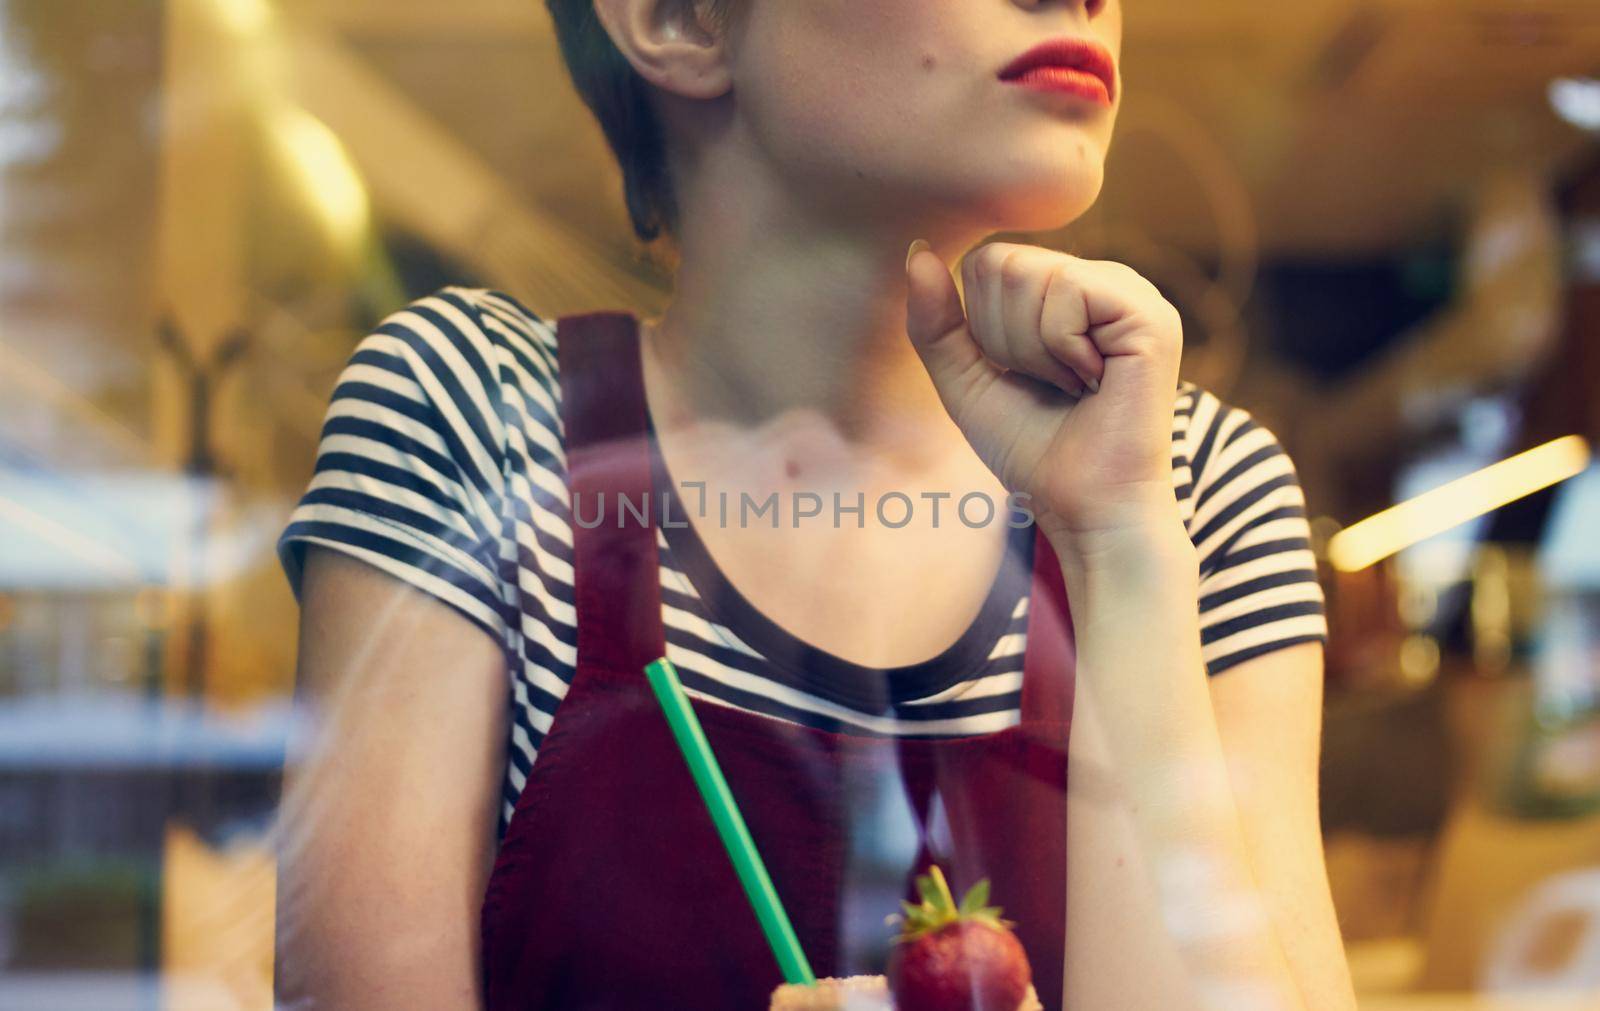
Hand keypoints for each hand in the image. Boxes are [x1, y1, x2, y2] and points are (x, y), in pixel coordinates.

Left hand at [905, 239, 1184, 544]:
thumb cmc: (1035, 450)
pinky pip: (1068, 291)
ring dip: (1032, 349)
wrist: (1085, 509)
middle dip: (1004, 338)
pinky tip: (1095, 381)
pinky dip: (1061, 348)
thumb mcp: (966, 381)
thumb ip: (936, 322)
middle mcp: (1101, 280)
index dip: (982, 328)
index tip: (1024, 376)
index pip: (985, 261)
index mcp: (1065, 289)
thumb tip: (916, 250)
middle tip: (1051, 385)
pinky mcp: (1150, 313)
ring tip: (1074, 385)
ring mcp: (1131, 292)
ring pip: (1029, 273)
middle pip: (1001, 262)